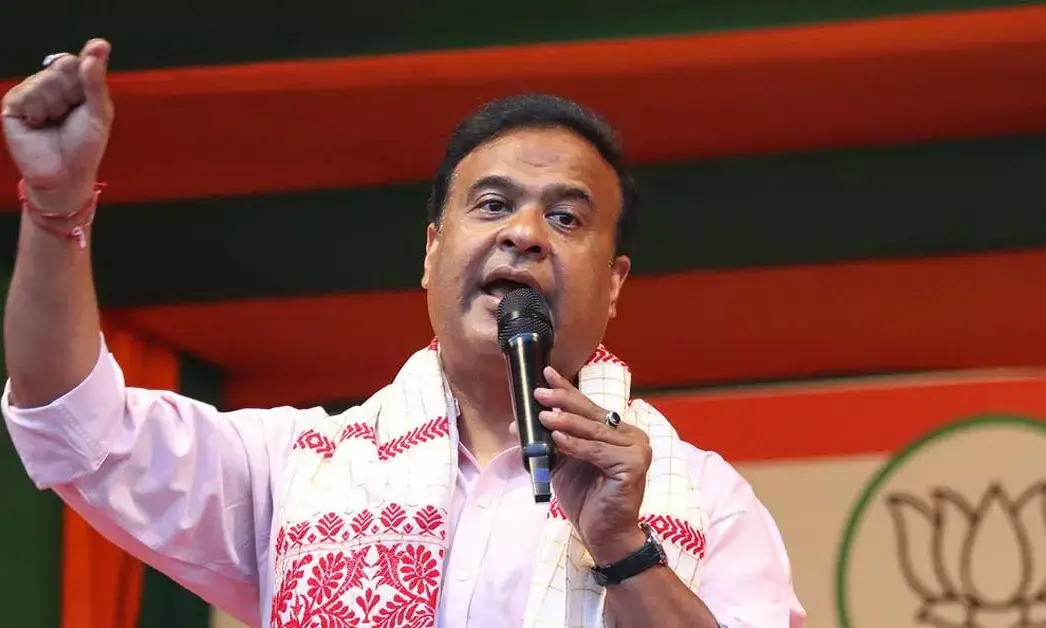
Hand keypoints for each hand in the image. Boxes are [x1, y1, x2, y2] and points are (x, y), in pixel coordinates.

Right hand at [1, 39, 113, 213]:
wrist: (66, 175)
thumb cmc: (84, 146)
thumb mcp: (98, 111)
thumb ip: (96, 80)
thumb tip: (99, 45)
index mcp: (73, 86)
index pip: (76, 62)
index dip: (85, 67)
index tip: (94, 66)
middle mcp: (49, 86)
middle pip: (62, 66)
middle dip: (72, 91)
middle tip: (71, 114)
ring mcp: (29, 94)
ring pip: (45, 79)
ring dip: (56, 103)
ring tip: (55, 122)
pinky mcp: (12, 106)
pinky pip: (26, 93)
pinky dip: (38, 109)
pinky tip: (40, 124)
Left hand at [534, 367, 651, 564]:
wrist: (606, 536)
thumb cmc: (588, 500)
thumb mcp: (565, 464)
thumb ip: (551, 442)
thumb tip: (520, 423)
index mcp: (619, 432)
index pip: (589, 407)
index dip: (567, 390)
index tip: (546, 373)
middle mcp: (632, 436)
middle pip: (592, 414)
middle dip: (563, 401)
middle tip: (539, 393)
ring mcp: (637, 450)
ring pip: (594, 431)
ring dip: (566, 421)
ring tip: (543, 415)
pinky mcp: (633, 466)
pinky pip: (597, 451)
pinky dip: (575, 444)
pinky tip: (557, 437)